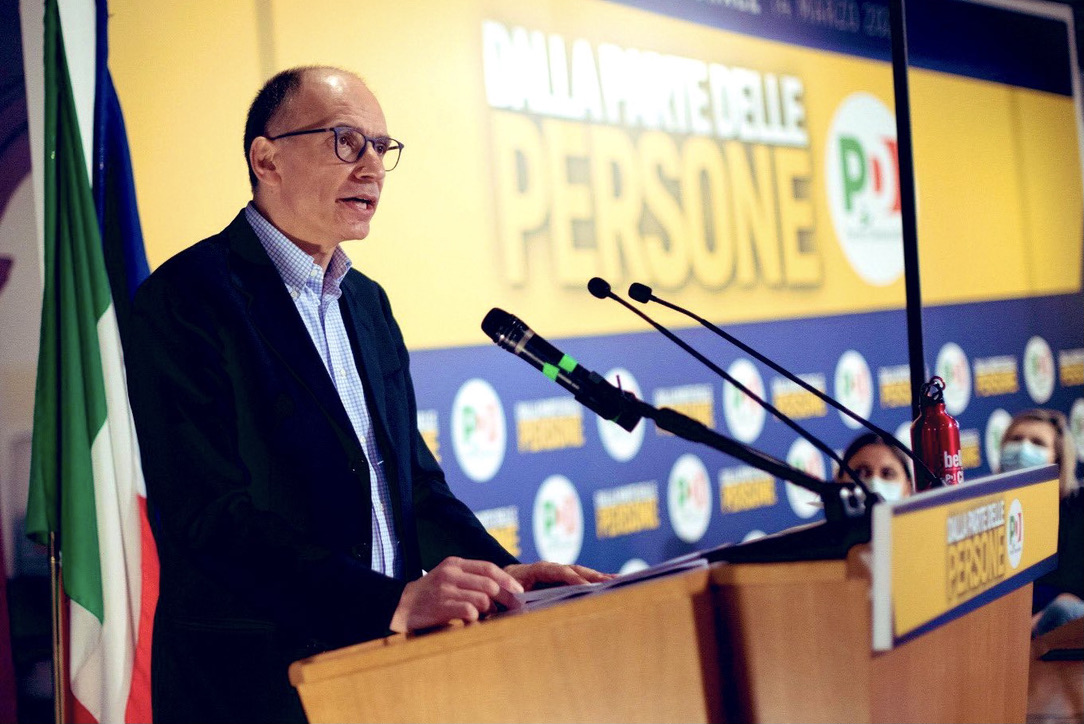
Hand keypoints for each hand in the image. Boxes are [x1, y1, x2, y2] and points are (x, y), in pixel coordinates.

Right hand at [389, 557, 523, 632]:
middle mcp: (451, 574)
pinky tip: (472, 620)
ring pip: (482, 598)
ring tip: (487, 615)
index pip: (488, 567)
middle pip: (490, 583)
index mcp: (455, 563)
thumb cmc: (430, 594)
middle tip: (513, 607)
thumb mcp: (448, 577)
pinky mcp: (441, 606)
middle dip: (506, 597)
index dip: (507, 579)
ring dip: (490, 609)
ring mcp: (445, 589)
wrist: (401, 605)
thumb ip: (470, 578)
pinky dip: (476, 617)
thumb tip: (501, 588)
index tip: (519, 590)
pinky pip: (470, 611)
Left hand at [504, 561, 615, 590]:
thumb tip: (522, 608)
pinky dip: (596, 581)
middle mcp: (552, 568)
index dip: (574, 579)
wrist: (499, 578)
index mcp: (538, 569)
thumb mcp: (505, 594)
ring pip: (582, 573)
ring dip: (599, 577)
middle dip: (593, 575)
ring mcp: (558, 573)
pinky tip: (611, 584)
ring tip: (619, 581)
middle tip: (611, 582)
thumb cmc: (502, 589)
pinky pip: (581, 579)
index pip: (559, 572)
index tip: (587, 587)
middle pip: (576, 570)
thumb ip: (512, 600)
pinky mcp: (562, 579)